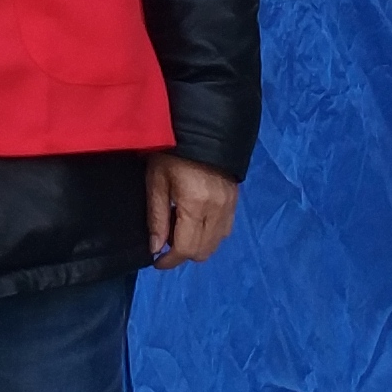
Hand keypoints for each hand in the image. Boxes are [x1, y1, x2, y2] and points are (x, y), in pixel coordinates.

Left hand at [144, 155, 238, 269]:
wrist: (204, 129)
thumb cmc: (173, 153)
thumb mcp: (156, 181)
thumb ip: (157, 217)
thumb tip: (156, 248)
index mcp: (196, 205)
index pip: (185, 249)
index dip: (169, 261)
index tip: (157, 261)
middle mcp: (217, 210)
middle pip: (203, 251)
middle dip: (182, 253)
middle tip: (166, 239)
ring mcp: (230, 206)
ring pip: (216, 244)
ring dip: (197, 245)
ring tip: (180, 228)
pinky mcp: (235, 201)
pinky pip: (225, 231)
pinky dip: (209, 235)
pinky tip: (196, 221)